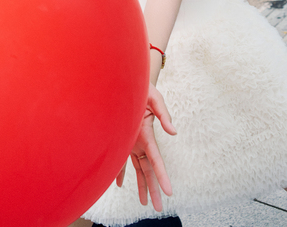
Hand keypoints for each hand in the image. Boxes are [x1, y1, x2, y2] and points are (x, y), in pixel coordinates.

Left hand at [116, 83, 175, 211]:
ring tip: (143, 203)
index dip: (162, 175)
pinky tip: (118, 185)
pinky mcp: (123, 140)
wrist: (128, 83)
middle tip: (159, 208)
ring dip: (141, 185)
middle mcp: (141, 142)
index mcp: (147, 134)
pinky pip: (121, 161)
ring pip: (137, 169)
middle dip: (154, 189)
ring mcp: (132, 142)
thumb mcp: (155, 98)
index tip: (169, 191)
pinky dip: (120, 173)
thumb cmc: (144, 89)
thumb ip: (164, 113)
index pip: (157, 159)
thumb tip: (174, 132)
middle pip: (149, 170)